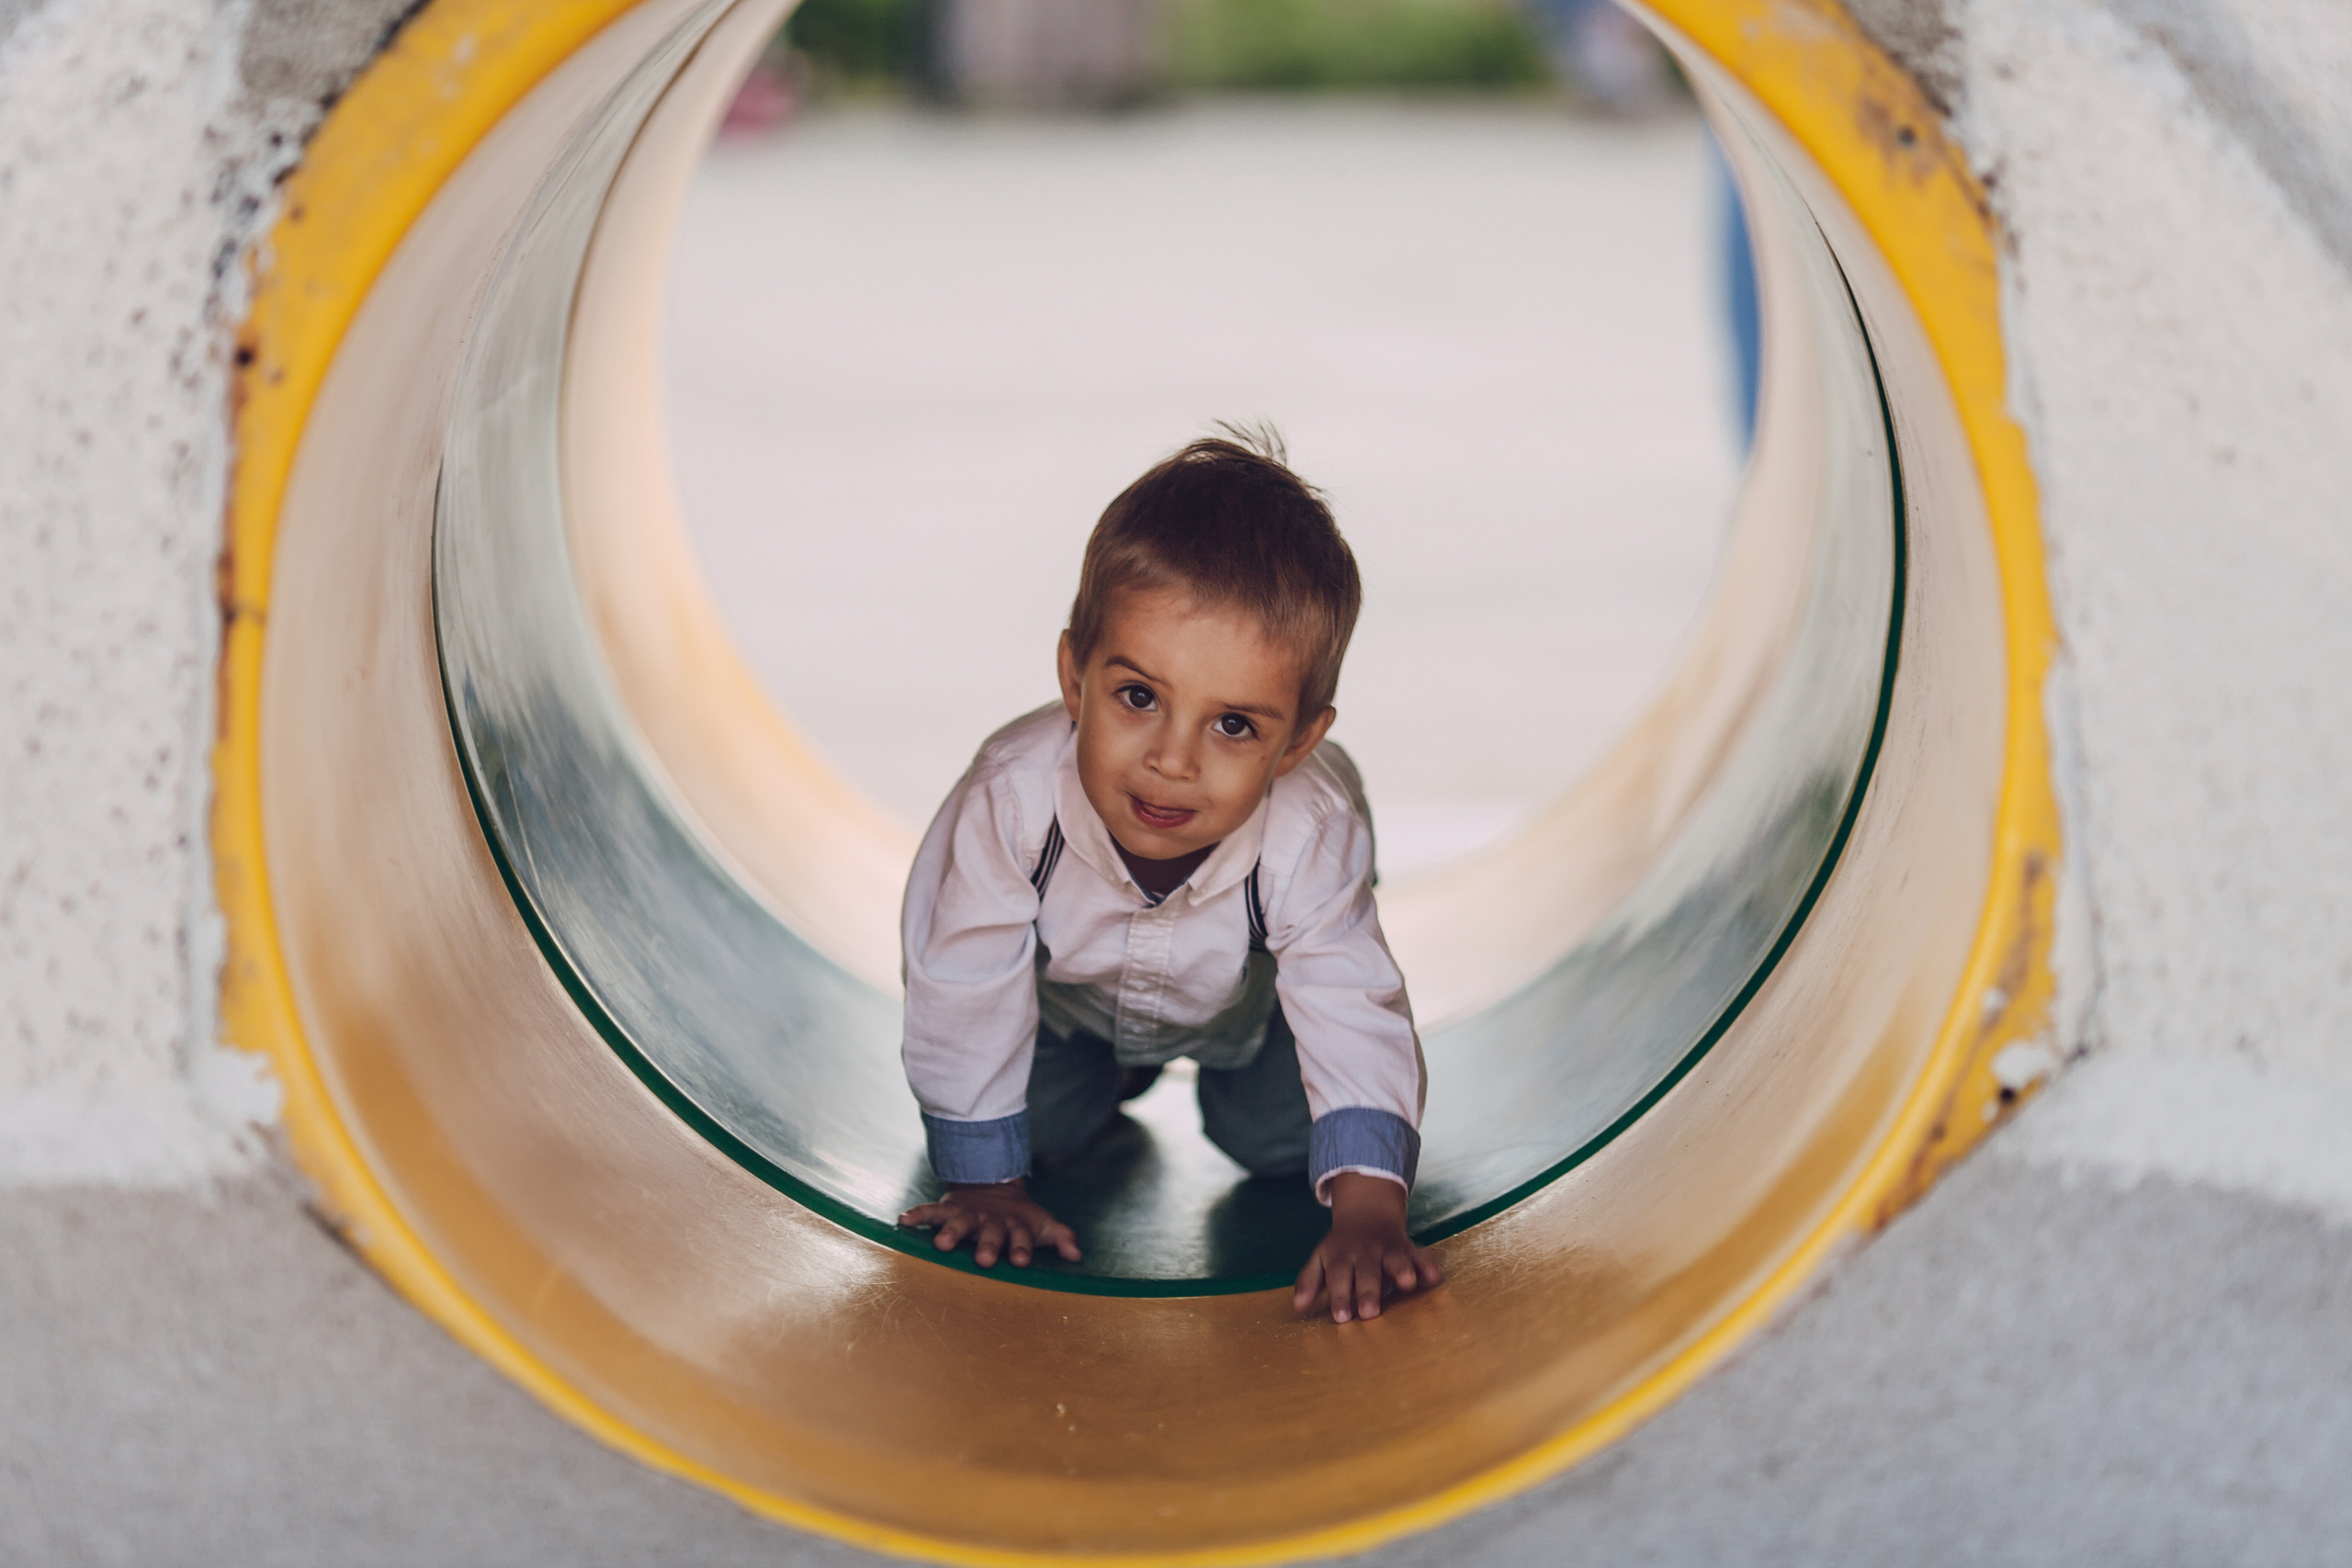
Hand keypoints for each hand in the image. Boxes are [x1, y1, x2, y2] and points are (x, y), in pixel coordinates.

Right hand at [898, 1179, 1080, 1268]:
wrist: (994, 1186)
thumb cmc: (1021, 1218)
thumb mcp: (1043, 1225)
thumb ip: (1061, 1238)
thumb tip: (1078, 1254)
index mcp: (1015, 1226)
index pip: (1021, 1237)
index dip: (1021, 1247)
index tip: (1020, 1260)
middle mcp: (991, 1221)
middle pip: (991, 1232)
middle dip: (988, 1245)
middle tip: (984, 1259)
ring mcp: (969, 1214)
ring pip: (960, 1222)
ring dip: (951, 1231)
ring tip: (942, 1244)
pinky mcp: (949, 1209)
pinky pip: (931, 1211)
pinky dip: (917, 1214)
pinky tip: (903, 1221)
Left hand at [1293, 1172, 1441, 1321]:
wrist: (1366, 1214)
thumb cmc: (1340, 1248)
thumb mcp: (1320, 1259)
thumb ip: (1309, 1281)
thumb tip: (1298, 1307)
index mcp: (1341, 1257)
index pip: (1338, 1277)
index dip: (1340, 1296)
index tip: (1341, 1317)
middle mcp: (1366, 1253)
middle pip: (1367, 1272)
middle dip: (1369, 1291)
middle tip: (1370, 1313)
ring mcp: (1388, 1250)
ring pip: (1395, 1260)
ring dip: (1401, 1270)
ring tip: (1406, 1284)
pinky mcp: (1409, 1249)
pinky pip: (1420, 1255)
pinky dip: (1427, 1265)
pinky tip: (1433, 1277)